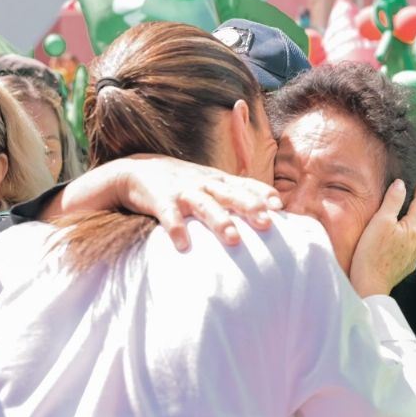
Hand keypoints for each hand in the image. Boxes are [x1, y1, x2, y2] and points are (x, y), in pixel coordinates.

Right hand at [47, 154, 283, 250]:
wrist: (135, 171)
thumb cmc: (181, 182)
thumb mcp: (208, 182)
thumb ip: (233, 192)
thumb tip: (267, 210)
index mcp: (216, 179)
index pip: (244, 184)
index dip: (261, 193)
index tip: (280, 206)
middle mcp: (202, 183)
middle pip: (230, 194)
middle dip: (249, 206)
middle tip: (268, 222)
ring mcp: (181, 191)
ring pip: (204, 205)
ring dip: (219, 221)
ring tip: (235, 239)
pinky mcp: (159, 201)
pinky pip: (169, 216)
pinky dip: (176, 229)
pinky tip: (184, 245)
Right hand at [350, 179, 415, 297]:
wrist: (370, 285)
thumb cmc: (372, 253)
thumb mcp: (380, 221)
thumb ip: (392, 202)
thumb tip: (401, 184)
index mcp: (413, 228)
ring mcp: (414, 254)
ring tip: (415, 211)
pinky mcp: (407, 264)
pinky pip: (415, 244)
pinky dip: (414, 233)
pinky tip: (407, 234)